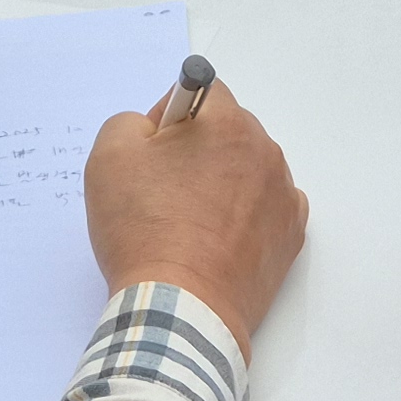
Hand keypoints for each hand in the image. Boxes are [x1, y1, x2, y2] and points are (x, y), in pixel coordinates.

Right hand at [85, 77, 306, 354]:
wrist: (180, 308)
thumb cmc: (143, 230)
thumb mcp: (109, 157)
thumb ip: (129, 122)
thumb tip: (153, 127)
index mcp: (227, 124)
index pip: (201, 92)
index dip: (170, 118)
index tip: (153, 154)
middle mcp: (266, 152)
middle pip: (229, 132)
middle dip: (199, 151)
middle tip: (164, 192)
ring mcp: (284, 196)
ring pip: (248, 171)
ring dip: (223, 183)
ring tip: (190, 224)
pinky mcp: (291, 236)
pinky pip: (266, 209)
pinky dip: (245, 218)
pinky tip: (217, 242)